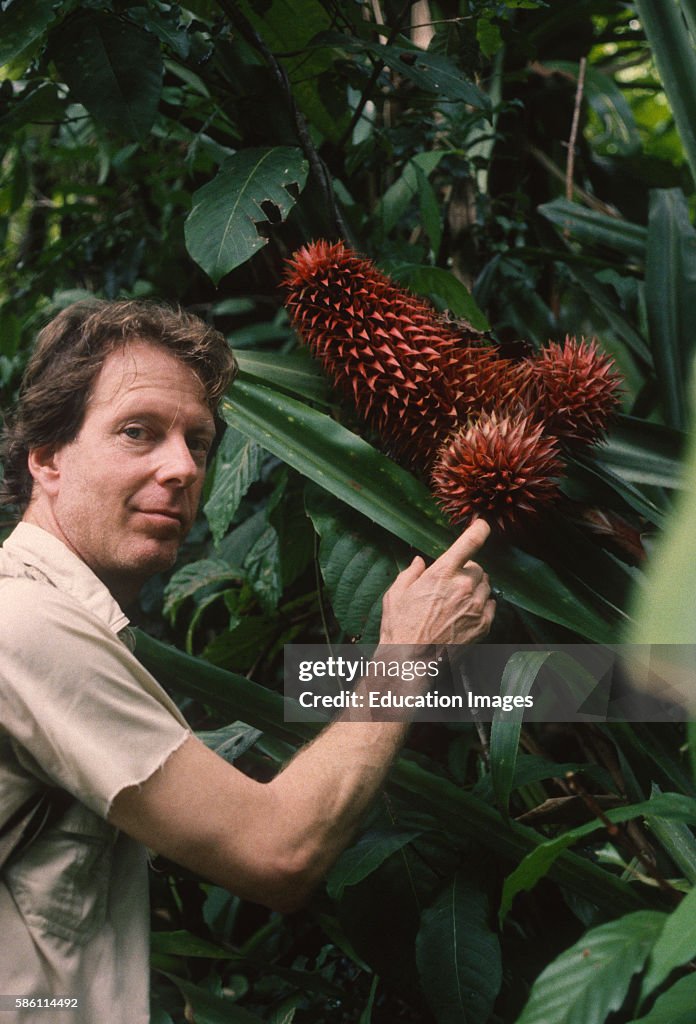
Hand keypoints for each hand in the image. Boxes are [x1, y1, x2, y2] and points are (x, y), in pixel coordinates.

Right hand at [379, 519, 494, 646]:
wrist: (411, 661)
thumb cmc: (400, 627)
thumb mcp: (395, 594)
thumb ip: (410, 573)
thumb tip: (419, 562)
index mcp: (442, 573)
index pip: (470, 542)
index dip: (479, 529)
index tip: (482, 523)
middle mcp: (463, 586)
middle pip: (478, 566)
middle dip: (466, 570)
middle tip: (451, 583)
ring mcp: (475, 606)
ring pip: (485, 585)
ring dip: (475, 587)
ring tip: (456, 600)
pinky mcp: (483, 625)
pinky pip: (491, 605)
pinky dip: (482, 604)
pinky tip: (466, 612)